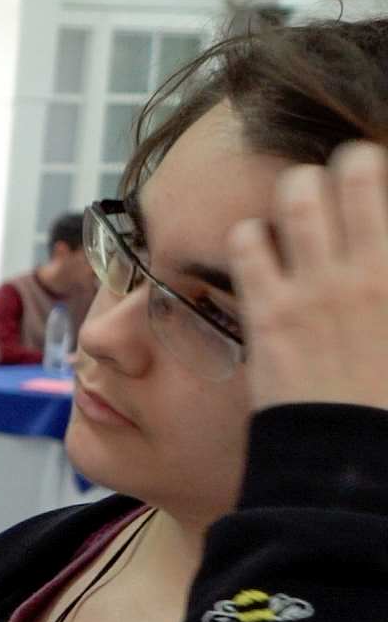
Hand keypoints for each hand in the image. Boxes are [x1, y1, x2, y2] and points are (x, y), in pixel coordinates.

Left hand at [233, 140, 387, 413]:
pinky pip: (247, 243)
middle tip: (347, 171)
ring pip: (298, 194)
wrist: (352, 458)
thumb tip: (379, 271)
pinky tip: (256, 247)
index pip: (385, 190)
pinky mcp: (269, 309)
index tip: (376, 174)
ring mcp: (318, 285)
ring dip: (297, 188)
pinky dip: (250, 236)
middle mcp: (371, 269)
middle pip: (357, 170)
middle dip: (350, 163)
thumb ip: (387, 285)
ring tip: (300, 197)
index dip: (380, 175)